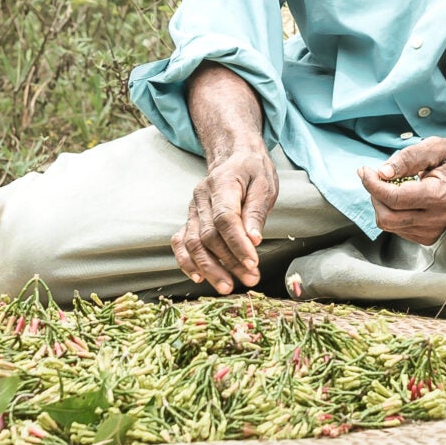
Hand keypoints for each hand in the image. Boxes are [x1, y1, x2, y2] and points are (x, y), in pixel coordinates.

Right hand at [172, 143, 278, 293]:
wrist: (234, 158)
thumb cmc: (253, 172)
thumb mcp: (264, 185)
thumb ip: (256, 212)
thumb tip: (253, 240)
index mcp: (221, 183)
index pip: (225, 218)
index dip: (237, 243)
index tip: (253, 262)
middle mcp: (201, 197)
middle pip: (209, 236)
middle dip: (229, 261)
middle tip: (250, 279)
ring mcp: (192, 209)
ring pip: (193, 243)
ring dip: (210, 268)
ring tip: (227, 287)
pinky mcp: (189, 219)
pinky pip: (180, 242)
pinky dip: (186, 261)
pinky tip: (199, 277)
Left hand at [358, 137, 445, 244]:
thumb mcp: (434, 147)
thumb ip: (408, 158)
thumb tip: (383, 173)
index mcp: (438, 196)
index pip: (392, 198)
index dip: (372, 184)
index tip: (364, 171)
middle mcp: (436, 219)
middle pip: (386, 217)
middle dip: (375, 195)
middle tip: (377, 177)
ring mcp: (433, 231)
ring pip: (389, 225)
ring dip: (382, 204)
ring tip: (393, 186)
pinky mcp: (429, 237)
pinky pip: (397, 229)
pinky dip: (392, 213)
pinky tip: (402, 199)